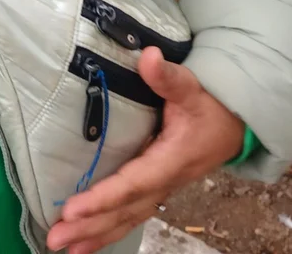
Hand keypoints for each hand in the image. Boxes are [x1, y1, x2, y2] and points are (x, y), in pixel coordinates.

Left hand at [48, 48, 245, 253]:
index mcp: (172, 160)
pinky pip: (132, 215)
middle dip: (90, 226)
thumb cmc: (210, 105)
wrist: (236, 123)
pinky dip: (109, 230)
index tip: (72, 209)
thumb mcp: (192, 87)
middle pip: (125, 209)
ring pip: (128, 218)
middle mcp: (166, 181)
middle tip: (55, 238)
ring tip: (65, 249)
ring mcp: (162, 189)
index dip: (103, 198)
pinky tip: (87, 242)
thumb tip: (148, 57)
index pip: (133, 183)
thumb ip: (168, 76)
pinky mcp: (157, 189)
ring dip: (96, 235)